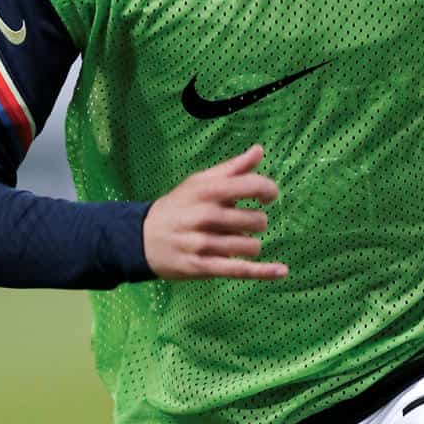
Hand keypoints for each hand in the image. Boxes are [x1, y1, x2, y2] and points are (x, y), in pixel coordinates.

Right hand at [143, 144, 286, 281]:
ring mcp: (202, 243)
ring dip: (250, 244)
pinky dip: (264, 272)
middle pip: (255, 220)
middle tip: (244, 222)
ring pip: (250, 246)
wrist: (142, 238)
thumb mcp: (199, 183)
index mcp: (206, 191)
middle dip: (257, 222)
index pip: (251, 186)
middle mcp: (204, 216)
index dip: (268, 190)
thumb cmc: (178, 207)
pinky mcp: (202, 267)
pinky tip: (282, 271)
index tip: (268, 196)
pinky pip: (240, 270)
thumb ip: (232, 169)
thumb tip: (259, 151)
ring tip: (235, 241)